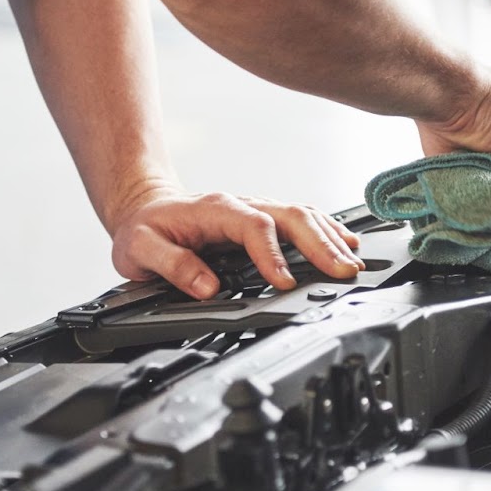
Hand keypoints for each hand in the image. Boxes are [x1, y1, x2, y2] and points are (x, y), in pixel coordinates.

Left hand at [108, 187, 363, 299]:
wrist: (144, 206)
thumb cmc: (143, 229)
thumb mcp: (139, 250)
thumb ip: (172, 265)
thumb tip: (207, 286)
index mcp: (215, 210)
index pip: (254, 227)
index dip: (272, 255)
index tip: (284, 283)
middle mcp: (241, 205)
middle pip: (291, 216)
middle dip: (320, 245)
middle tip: (341, 272)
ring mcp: (255, 209)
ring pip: (302, 215)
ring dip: (329, 238)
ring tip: (352, 262)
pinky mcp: (263, 218)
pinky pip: (302, 218)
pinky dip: (326, 229)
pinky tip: (346, 242)